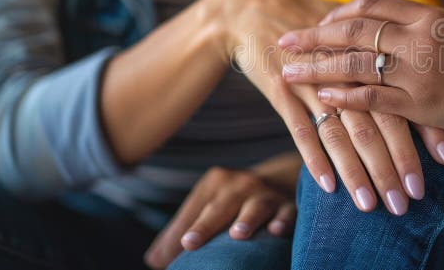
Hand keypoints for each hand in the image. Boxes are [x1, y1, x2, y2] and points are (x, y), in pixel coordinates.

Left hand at [144, 166, 294, 268]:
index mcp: (215, 182)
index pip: (193, 210)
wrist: (279, 183)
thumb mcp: (207, 208)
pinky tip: (276, 230)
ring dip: (247, 220)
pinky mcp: (288, 206)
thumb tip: (154, 260)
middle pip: (220, 206)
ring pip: (256, 206)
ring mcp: (265, 194)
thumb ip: (181, 232)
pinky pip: (287, 213)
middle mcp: (240, 184)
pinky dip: (283, 221)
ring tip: (238, 234)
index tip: (170, 253)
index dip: (181, 231)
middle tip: (189, 243)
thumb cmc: (232, 203)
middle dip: (205, 225)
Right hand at [209, 0, 443, 214]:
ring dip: (358, 172)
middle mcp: (346, 68)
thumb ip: (391, 57)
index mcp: (372, 52)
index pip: (409, 95)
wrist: (257, 8)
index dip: (429, 131)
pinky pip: (302, 131)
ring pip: (343, 132)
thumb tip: (436, 90)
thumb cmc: (318, 23)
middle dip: (397, 164)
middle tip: (411, 200)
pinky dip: (316, 160)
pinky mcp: (282, 90)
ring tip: (371, 206)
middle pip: (380, 120)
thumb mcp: (358, 33)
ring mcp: (315, 80)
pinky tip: (328, 188)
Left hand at [279, 0, 443, 133]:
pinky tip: (323, 97)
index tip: (319, 21)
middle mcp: (417, 38)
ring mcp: (418, 71)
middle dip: (314, 36)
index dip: (340, 13)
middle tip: (284, 39)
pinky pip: (375, 98)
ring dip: (318, 67)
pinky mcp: (422, 103)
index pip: (371, 5)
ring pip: (355, 64)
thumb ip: (420, 24)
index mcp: (426, 15)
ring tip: (290, 70)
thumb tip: (385, 24)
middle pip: (353, 31)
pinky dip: (346, 97)